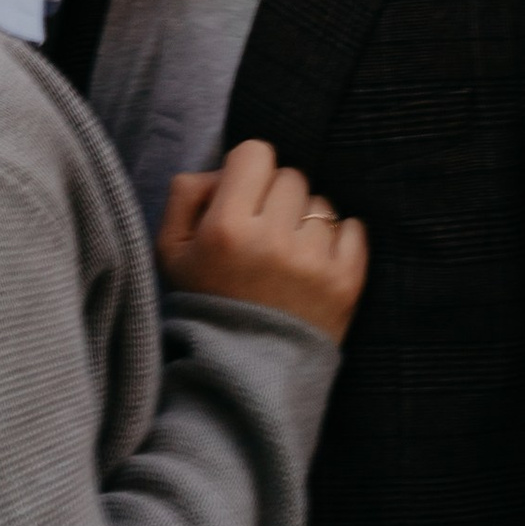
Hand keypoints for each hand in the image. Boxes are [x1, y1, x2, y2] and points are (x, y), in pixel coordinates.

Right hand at [159, 140, 366, 341]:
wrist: (244, 373)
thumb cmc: (206, 303)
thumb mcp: (171, 250)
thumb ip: (186, 194)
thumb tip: (223, 169)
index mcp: (227, 227)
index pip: (256, 153)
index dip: (249, 170)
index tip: (245, 196)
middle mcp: (272, 239)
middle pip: (291, 176)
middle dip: (276, 198)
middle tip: (264, 233)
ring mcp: (314, 261)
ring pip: (321, 203)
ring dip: (306, 221)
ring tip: (287, 256)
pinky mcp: (346, 282)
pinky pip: (353, 228)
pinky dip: (338, 240)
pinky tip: (313, 265)